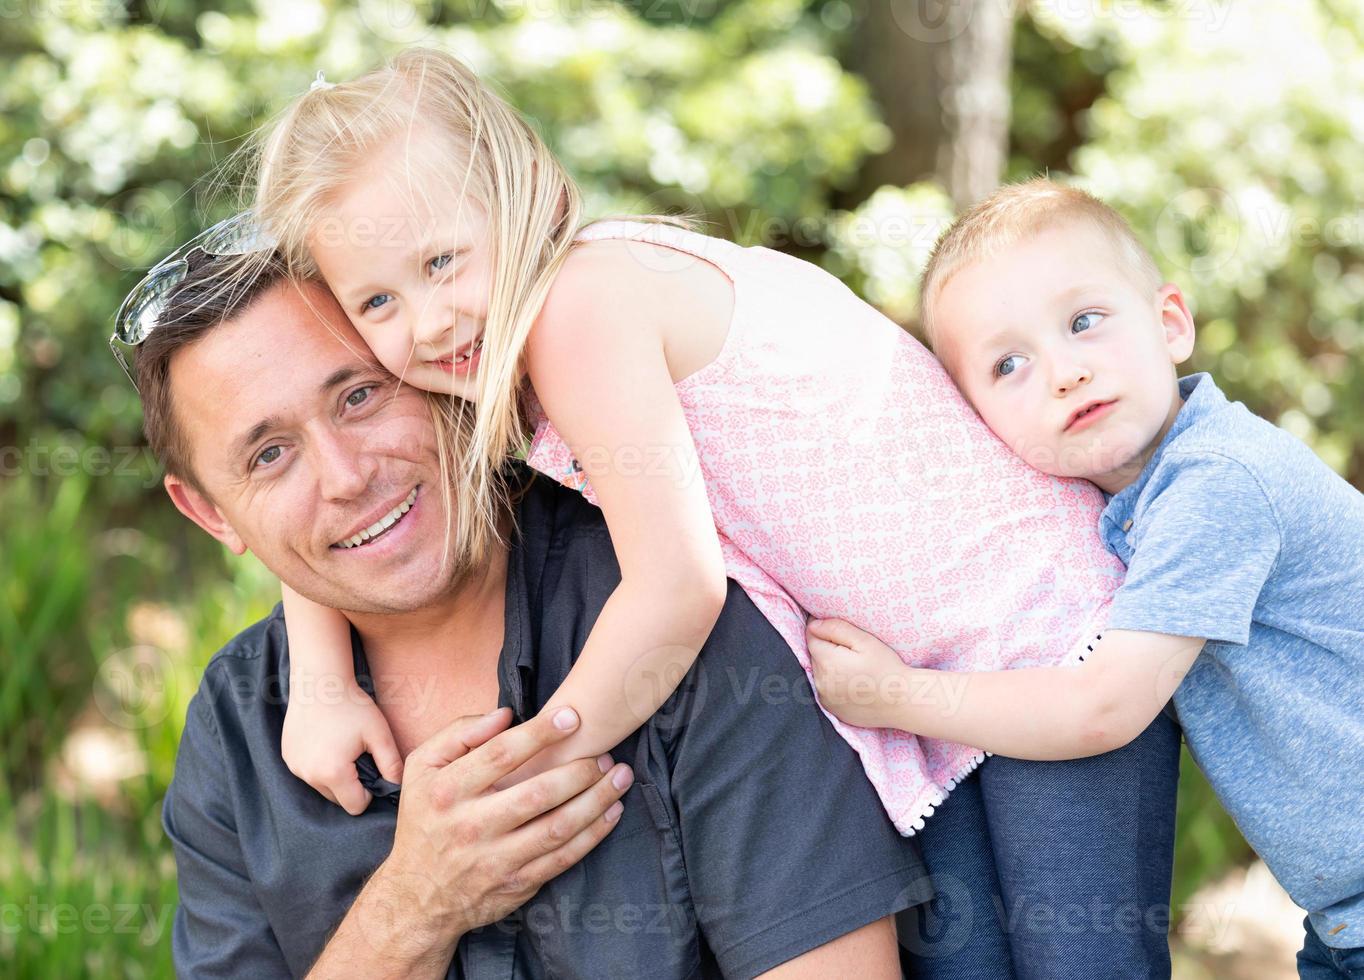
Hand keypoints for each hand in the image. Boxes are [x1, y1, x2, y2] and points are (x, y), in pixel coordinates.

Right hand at [282, 676, 403, 814]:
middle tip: (358, 756)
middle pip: (338, 799)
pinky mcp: (287, 758)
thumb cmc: (353, 706)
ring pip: (322, 787)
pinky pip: (308, 773)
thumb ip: (392, 765)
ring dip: (334, 776)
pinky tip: (326, 742)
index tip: (372, 768)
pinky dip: (319, 766)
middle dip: (351, 785)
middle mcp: (309, 776)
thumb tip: (398, 787)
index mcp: (334, 773)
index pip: (355, 806)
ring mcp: (295, 767)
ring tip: (342, 747)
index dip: (368, 792)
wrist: (319, 682)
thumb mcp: (379, 734)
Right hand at [383, 706, 633, 943]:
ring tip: (621, 777)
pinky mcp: (517, 883)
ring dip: (597, 800)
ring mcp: (496, 859)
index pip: (501, 755)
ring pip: (558, 827)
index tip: (572, 717)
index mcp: (448, 791)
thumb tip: (504, 714)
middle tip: (605, 754)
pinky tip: (612, 812)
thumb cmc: (425, 819)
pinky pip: (563, 857)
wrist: (417, 897)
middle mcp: (472, 825)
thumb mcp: (421, 768)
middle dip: (580, 770)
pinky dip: (594, 834)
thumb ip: (458, 734)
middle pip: (537, 793)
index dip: (540, 733)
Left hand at [807, 618, 912, 729]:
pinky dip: (834, 683)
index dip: (822, 628)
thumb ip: (836, 629)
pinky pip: (826, 690)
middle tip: (852, 648)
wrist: (903, 702)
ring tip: (854, 665)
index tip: (838, 628)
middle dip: (827, 647)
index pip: (811, 636)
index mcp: (826, 662)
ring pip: (819, 672)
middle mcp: (820, 682)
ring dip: (829, 666)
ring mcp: (825, 699)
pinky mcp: (833, 710)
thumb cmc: (887, 668)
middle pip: (815, 655)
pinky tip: (853, 682)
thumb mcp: (865, 641)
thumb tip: (813, 625)